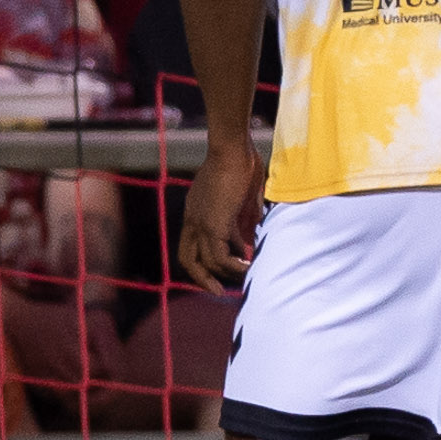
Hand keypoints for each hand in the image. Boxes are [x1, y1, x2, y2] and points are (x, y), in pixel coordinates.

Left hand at [178, 132, 266, 292]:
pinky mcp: (215, 224)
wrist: (231, 149)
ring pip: (206, 262)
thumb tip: (252, 235)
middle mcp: (193, 221)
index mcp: (196, 213)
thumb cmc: (239, 161)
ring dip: (225, 273)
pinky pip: (221, 255)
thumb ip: (244, 217)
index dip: (205, 260)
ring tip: (245, 277)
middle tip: (220, 290)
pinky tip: (249, 266)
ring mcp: (202, 224)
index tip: (224, 269)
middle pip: (189, 260)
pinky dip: (234, 265)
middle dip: (204, 278)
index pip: (192, 245)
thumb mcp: (242, 195)